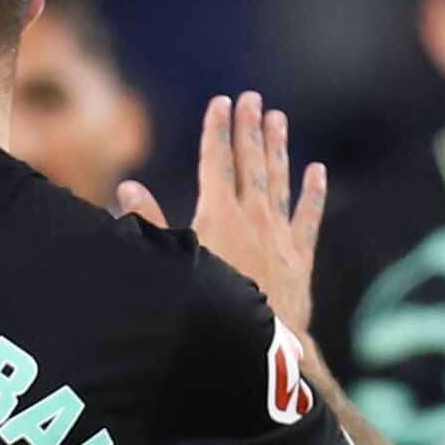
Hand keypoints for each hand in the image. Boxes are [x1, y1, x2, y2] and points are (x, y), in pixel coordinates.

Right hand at [142, 92, 327, 331]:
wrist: (256, 345)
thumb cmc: (207, 307)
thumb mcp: (172, 263)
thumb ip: (150, 223)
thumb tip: (128, 188)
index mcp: (218, 214)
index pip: (216, 161)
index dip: (217, 130)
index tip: (221, 103)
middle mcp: (252, 217)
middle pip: (250, 162)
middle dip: (249, 128)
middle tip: (253, 99)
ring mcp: (279, 235)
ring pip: (280, 181)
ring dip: (279, 149)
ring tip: (279, 119)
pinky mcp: (299, 258)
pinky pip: (308, 217)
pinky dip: (312, 194)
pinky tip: (316, 172)